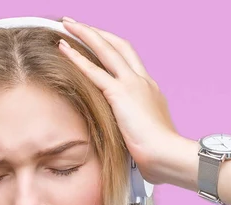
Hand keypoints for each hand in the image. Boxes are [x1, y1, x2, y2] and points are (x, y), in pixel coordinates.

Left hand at [58, 18, 181, 184]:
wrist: (167, 155)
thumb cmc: (158, 154)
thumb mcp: (145, 136)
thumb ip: (133, 129)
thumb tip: (125, 140)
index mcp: (150, 90)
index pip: (129, 62)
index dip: (112, 49)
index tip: (98, 43)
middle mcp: (143, 81)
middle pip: (120, 46)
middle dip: (98, 33)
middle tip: (79, 24)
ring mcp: (133, 85)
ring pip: (107, 49)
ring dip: (86, 34)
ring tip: (67, 24)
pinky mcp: (120, 94)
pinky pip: (95, 71)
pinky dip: (77, 57)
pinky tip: (63, 48)